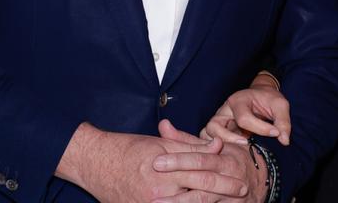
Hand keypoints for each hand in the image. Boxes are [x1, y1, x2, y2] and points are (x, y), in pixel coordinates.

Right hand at [56, 122, 246, 202]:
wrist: (96, 163)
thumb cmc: (128, 148)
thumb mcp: (159, 142)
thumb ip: (189, 145)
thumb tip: (217, 144)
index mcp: (163, 168)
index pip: (201, 172)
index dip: (223, 176)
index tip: (241, 178)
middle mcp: (157, 192)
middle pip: (198, 195)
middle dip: (222, 195)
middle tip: (241, 192)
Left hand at [153, 120, 268, 202]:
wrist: (260, 182)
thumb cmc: (232, 159)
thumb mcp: (214, 146)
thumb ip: (186, 139)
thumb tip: (163, 126)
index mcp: (224, 158)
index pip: (200, 158)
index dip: (179, 160)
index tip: (156, 162)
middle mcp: (229, 178)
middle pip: (203, 182)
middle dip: (178, 186)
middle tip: (153, 191)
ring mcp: (229, 198)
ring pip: (204, 202)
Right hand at [200, 78, 290, 145]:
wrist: (261, 96)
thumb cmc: (269, 100)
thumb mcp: (280, 105)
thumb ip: (283, 121)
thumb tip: (284, 140)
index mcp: (239, 100)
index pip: (243, 118)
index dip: (260, 128)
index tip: (276, 133)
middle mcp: (225, 109)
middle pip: (214, 125)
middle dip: (229, 138)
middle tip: (247, 143)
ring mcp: (221, 120)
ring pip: (207, 133)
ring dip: (220, 143)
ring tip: (237, 149)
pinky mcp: (221, 129)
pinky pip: (210, 139)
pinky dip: (215, 147)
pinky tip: (232, 152)